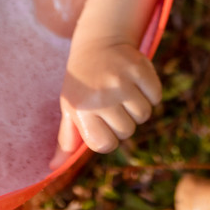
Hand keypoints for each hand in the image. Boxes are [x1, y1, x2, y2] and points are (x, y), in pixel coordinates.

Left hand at [55, 40, 160, 158]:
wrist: (98, 43)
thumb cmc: (83, 82)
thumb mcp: (70, 106)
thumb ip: (66, 138)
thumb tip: (54, 166)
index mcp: (81, 107)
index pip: (104, 145)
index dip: (108, 137)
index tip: (102, 122)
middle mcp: (100, 96)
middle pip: (127, 131)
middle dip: (122, 120)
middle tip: (112, 101)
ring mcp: (121, 81)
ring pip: (143, 115)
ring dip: (137, 106)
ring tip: (123, 90)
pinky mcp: (139, 69)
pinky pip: (155, 97)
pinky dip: (150, 92)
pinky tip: (135, 81)